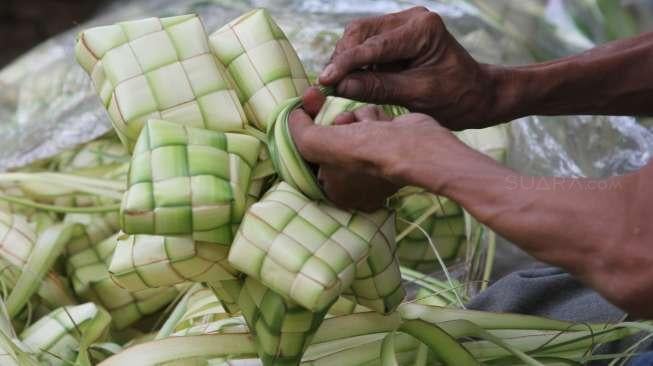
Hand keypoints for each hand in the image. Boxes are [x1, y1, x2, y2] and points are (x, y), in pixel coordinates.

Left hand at [299, 88, 398, 211]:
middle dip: (336, 126)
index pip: (316, 162)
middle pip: (333, 143)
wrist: (410, 145)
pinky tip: (379, 122)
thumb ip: (297, 130)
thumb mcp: (314, 143)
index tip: (314, 123)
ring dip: (354, 119)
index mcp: (339, 195)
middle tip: (341, 122)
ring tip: (364, 124)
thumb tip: (295, 115)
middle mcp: (359, 186)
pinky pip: (371, 125)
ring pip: (352, 130)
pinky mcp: (393, 147)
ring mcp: (378, 167)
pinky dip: (372, 117)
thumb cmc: (361, 151)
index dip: (314, 140)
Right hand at [319, 6, 500, 129]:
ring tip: (338, 85)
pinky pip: (367, 43)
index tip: (325, 80)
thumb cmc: (456, 98)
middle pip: (361, 32)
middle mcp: (412, 19)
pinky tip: (352, 79)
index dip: (346, 63)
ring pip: (359, 36)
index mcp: (423, 30)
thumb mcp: (418, 96)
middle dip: (343, 58)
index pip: (374, 45)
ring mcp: (404, 24)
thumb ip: (379, 88)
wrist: (477, 94)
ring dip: (347, 59)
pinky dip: (356, 61)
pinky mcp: (397, 34)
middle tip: (328, 85)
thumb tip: (340, 85)